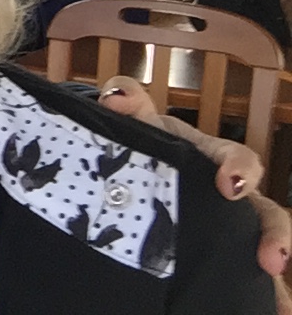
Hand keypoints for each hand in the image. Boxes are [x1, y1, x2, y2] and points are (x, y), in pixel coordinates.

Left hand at [99, 76, 290, 311]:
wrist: (126, 164)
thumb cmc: (141, 135)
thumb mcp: (135, 118)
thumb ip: (127, 100)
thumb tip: (117, 100)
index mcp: (210, 156)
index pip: (236, 158)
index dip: (240, 168)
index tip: (232, 186)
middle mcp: (230, 192)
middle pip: (265, 211)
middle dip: (273, 233)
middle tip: (270, 259)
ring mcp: (228, 225)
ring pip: (263, 245)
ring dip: (276, 276)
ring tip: (282, 306)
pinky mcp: (218, 252)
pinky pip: (246, 277)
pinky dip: (263, 297)